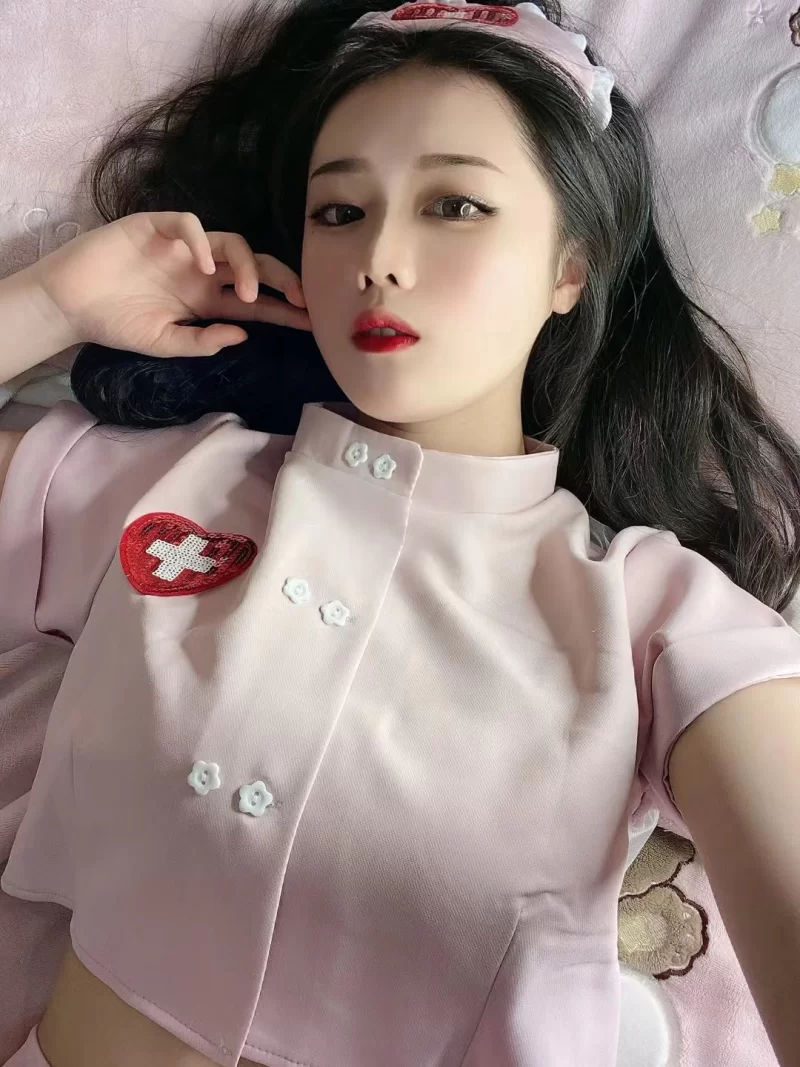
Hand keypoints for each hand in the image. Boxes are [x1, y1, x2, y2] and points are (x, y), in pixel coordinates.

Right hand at [29, 211, 311, 357]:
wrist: (70, 304)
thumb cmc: (116, 324)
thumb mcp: (164, 344)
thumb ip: (202, 342)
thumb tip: (243, 335)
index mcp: (208, 301)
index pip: (257, 303)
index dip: (284, 310)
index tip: (312, 321)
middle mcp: (202, 271)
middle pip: (255, 266)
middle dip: (283, 279)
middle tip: (301, 299)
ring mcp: (181, 248)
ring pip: (231, 242)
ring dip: (249, 265)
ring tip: (248, 294)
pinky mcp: (154, 227)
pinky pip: (187, 224)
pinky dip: (201, 240)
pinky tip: (205, 265)